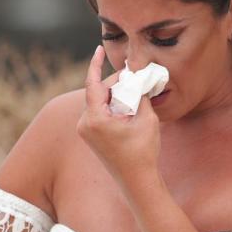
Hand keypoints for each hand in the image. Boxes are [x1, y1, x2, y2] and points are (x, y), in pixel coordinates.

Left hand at [76, 46, 161, 190]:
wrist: (137, 181)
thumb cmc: (143, 151)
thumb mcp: (146, 118)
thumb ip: (139, 93)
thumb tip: (137, 77)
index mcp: (94, 119)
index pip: (93, 84)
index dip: (96, 64)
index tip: (99, 49)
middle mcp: (84, 123)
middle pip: (99, 92)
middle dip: (117, 84)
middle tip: (137, 78)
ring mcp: (85, 130)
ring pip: (100, 102)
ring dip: (116, 96)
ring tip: (136, 96)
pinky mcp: (90, 135)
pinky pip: (100, 112)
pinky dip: (113, 106)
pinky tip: (128, 108)